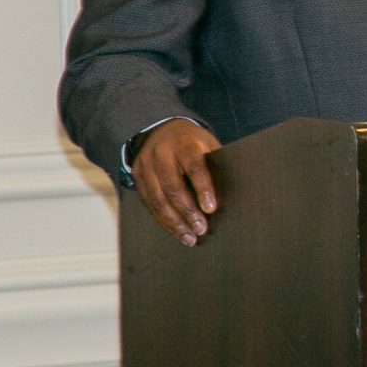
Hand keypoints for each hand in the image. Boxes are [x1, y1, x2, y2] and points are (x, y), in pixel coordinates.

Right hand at [133, 118, 221, 245]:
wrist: (160, 129)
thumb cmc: (191, 142)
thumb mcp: (206, 144)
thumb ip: (215, 165)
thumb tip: (229, 195)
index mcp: (184, 143)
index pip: (194, 166)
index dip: (203, 188)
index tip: (211, 208)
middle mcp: (162, 153)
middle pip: (173, 186)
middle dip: (188, 211)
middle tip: (201, 229)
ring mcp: (146, 166)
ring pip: (158, 199)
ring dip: (174, 222)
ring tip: (189, 237)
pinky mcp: (137, 178)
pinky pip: (149, 203)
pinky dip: (162, 220)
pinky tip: (175, 231)